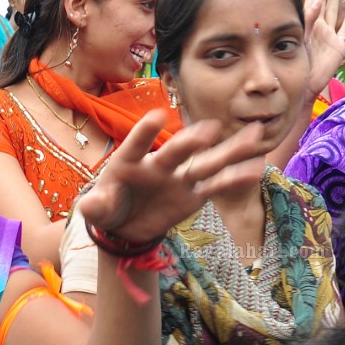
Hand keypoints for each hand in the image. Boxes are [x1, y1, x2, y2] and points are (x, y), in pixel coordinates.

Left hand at [76, 111, 266, 248]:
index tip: (157, 116)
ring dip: (230, 150)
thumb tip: (88, 206)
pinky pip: (216, 187)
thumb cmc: (108, 209)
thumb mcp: (96, 210)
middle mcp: (159, 164)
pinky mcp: (193, 196)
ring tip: (255, 133)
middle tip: (209, 131)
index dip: (146, 131)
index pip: (137, 143)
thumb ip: (95, 206)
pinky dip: (235, 179)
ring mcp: (179, 179)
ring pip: (207, 163)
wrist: (125, 227)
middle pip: (178, 151)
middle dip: (192, 142)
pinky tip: (256, 169)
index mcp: (130, 161)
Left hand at [303, 0, 344, 98]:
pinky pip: (344, 31)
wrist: (305, 85)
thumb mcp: (303, 38)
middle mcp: (319, 27)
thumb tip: (317, 0)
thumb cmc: (298, 65)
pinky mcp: (337, 47)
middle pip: (323, 1)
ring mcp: (328, 36)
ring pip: (333, 13)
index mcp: (309, 24)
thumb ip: (309, 20)